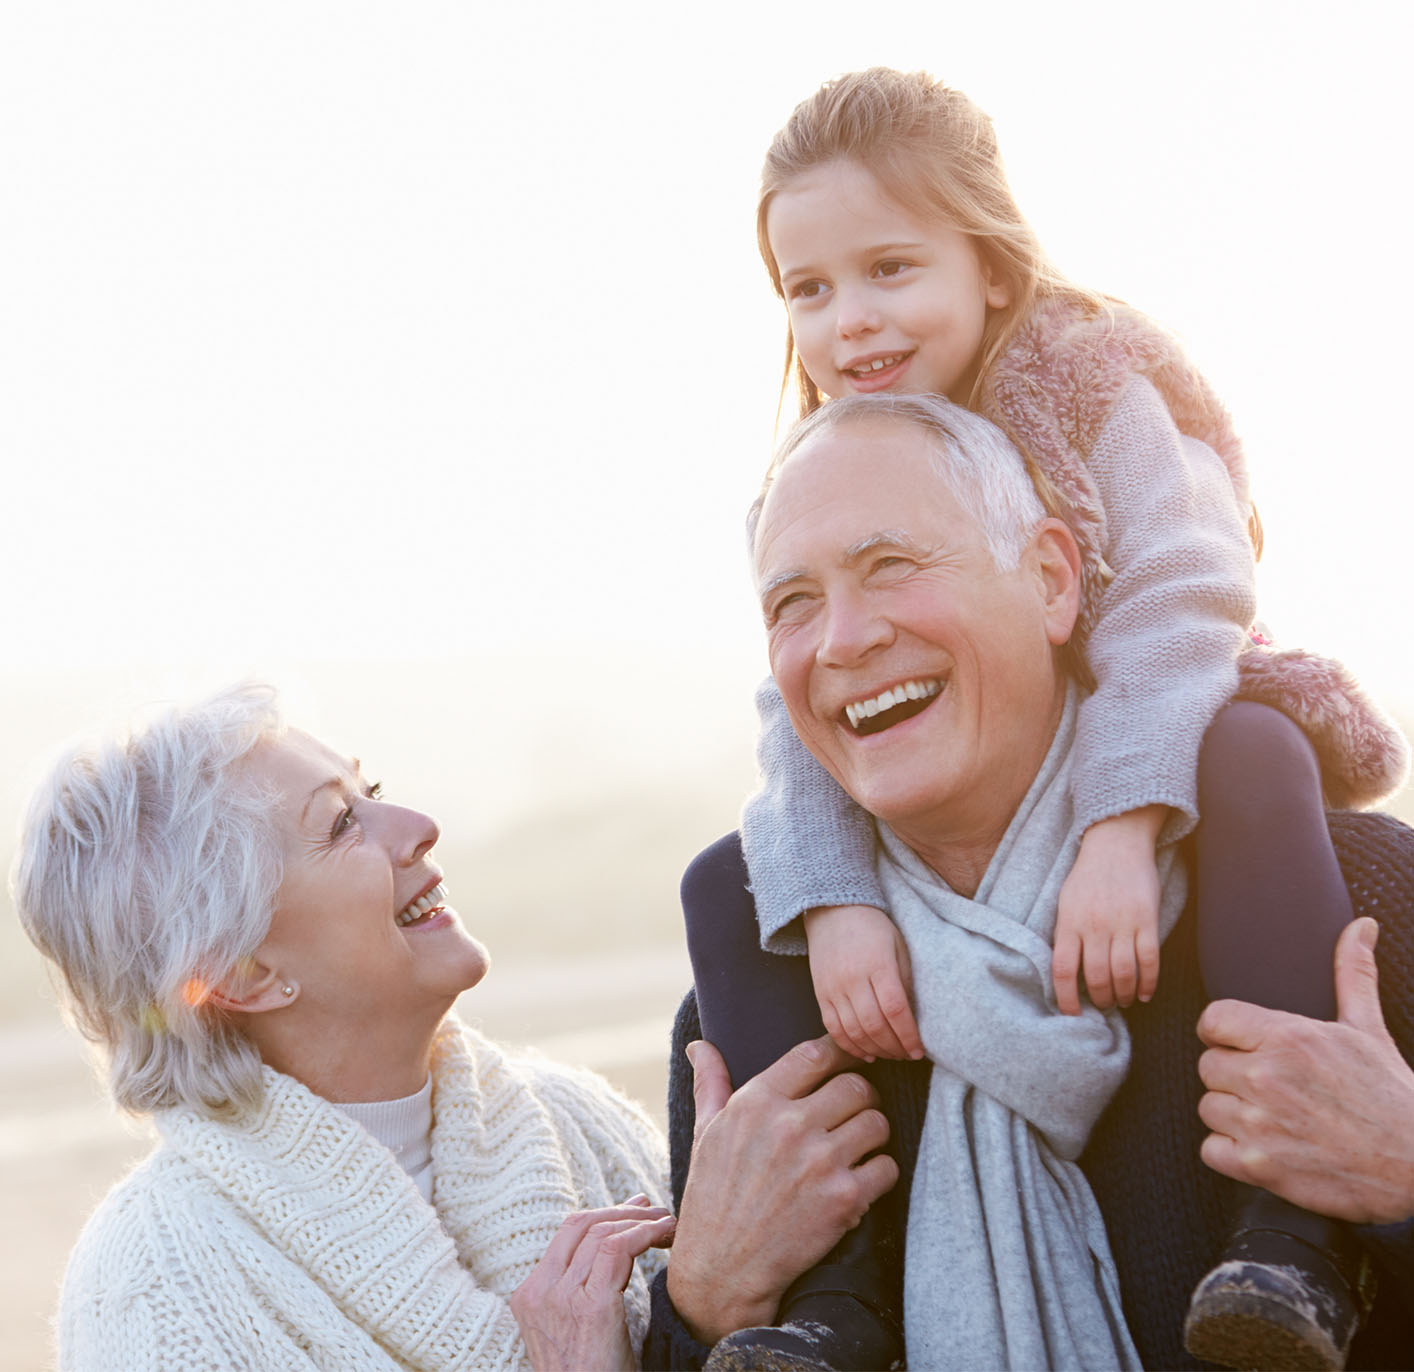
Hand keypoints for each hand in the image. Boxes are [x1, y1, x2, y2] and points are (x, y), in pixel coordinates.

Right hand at [510, 1197, 676, 1371]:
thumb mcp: (574, 1329)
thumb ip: (582, 1289)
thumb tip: (615, 1244)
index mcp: (530, 1297)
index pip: (566, 1234)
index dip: (603, 1213)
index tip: (634, 1210)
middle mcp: (540, 1293)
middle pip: (581, 1224)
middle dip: (622, 1210)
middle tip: (653, 1210)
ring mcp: (561, 1299)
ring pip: (602, 1232)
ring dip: (642, 1221)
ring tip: (668, 1225)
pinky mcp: (591, 1308)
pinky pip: (619, 1249)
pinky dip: (646, 1234)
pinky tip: (664, 1236)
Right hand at [666, 1035, 896, 1343]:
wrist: (722, 1271)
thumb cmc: (712, 1196)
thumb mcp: (705, 1132)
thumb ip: (711, 1082)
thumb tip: (699, 1044)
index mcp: (756, 1101)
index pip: (816, 1053)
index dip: (840, 1053)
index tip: (848, 1061)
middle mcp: (790, 1126)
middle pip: (857, 1085)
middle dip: (860, 1097)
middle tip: (854, 1112)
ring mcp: (819, 1162)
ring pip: (877, 1123)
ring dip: (873, 1134)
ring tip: (858, 1147)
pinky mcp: (843, 1200)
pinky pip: (886, 1167)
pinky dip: (879, 1174)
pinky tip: (859, 1182)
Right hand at [804, 904, 922, 1060]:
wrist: (833, 910)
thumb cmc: (873, 927)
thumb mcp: (898, 945)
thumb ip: (905, 980)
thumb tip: (913, 1017)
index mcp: (878, 964)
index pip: (895, 1010)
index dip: (909, 1036)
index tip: (919, 1050)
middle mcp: (853, 978)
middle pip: (875, 1026)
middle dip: (894, 1048)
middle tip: (907, 1055)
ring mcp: (833, 987)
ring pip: (854, 1031)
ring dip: (875, 1050)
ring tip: (890, 1054)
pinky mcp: (820, 993)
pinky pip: (833, 1028)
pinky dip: (849, 1045)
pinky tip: (865, 1053)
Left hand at [1052, 806, 1164, 1014]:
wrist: (1116, 844)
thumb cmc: (1087, 877)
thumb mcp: (1065, 902)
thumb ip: (1065, 934)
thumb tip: (1064, 971)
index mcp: (1069, 922)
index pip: (1062, 970)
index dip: (1066, 998)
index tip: (1072, 1014)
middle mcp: (1094, 926)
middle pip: (1096, 976)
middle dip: (1101, 999)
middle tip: (1104, 1005)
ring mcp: (1122, 923)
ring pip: (1124, 973)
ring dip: (1124, 994)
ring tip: (1123, 1001)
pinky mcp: (1147, 920)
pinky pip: (1150, 960)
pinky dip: (1149, 983)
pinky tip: (1145, 993)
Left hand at [1197, 917, 1413, 1224]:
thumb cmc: (1390, 1095)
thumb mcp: (1368, 1029)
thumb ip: (1352, 973)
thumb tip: (1361, 925)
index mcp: (1287, 1037)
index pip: (1212, 1020)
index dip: (1226, 1035)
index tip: (1246, 1047)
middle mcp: (1266, 1076)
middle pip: (1207, 1065)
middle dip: (1233, 1076)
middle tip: (1271, 1089)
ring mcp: (1260, 1123)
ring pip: (1208, 1107)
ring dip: (1233, 1115)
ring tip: (1274, 1118)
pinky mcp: (1259, 1166)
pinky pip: (1211, 1150)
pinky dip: (1231, 1153)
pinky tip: (1266, 1148)